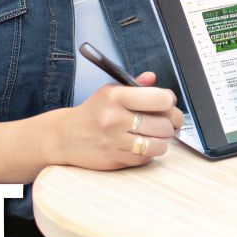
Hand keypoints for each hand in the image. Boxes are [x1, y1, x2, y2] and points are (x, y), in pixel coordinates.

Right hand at [46, 72, 183, 170]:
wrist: (65, 136)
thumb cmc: (93, 112)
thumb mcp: (110, 92)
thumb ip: (134, 85)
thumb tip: (152, 78)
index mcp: (116, 96)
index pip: (161, 99)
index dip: (169, 101)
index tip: (167, 103)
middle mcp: (115, 118)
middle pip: (164, 124)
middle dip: (171, 123)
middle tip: (168, 122)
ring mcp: (114, 141)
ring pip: (159, 144)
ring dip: (162, 141)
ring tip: (157, 135)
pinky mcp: (114, 159)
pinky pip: (146, 158)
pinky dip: (149, 153)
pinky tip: (143, 145)